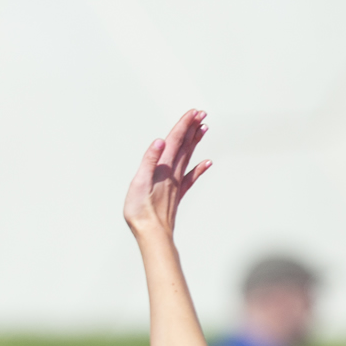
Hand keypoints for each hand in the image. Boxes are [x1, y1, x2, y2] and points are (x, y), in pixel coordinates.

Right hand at [123, 109, 210, 237]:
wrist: (152, 233)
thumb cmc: (141, 211)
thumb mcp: (139, 183)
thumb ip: (149, 161)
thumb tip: (159, 142)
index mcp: (163, 168)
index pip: (175, 141)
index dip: (183, 125)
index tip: (193, 112)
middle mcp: (173, 173)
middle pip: (184, 146)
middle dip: (191, 128)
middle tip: (201, 114)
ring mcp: (176, 184)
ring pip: (188, 157)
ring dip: (194, 142)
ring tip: (202, 129)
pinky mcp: (176, 195)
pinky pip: (191, 178)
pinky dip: (199, 168)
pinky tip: (207, 163)